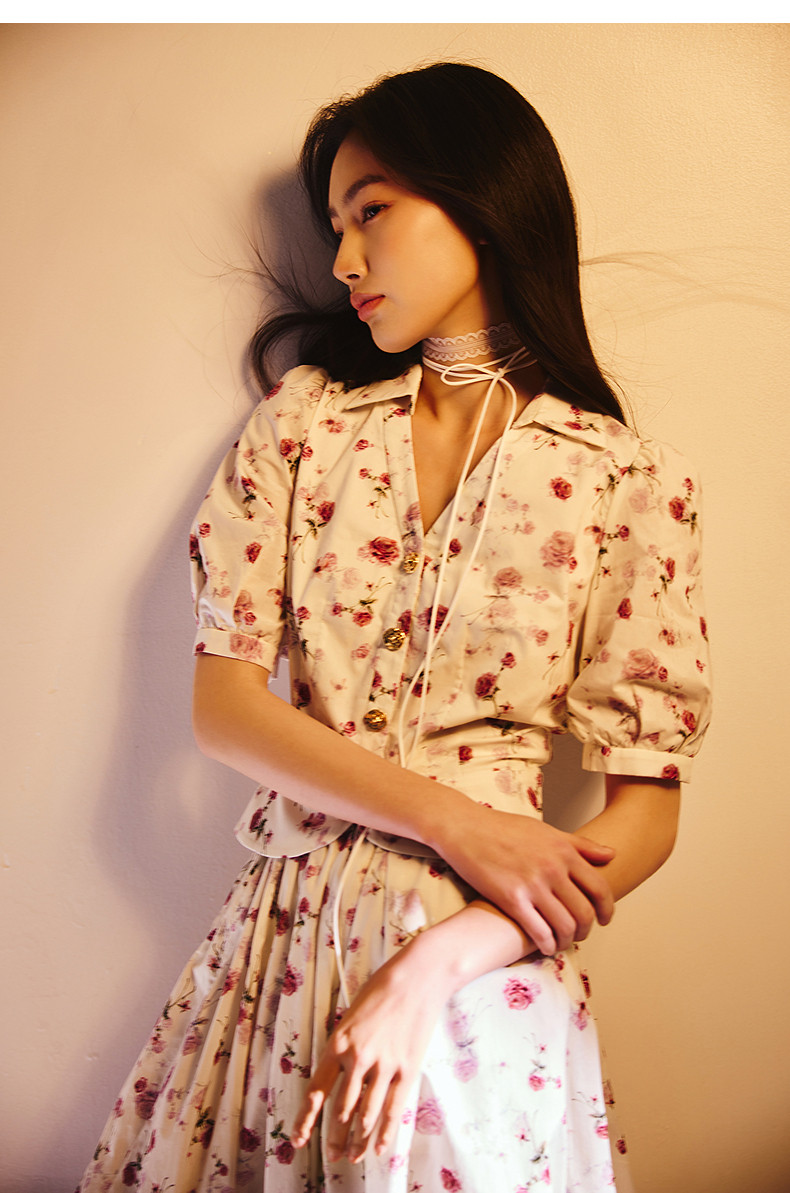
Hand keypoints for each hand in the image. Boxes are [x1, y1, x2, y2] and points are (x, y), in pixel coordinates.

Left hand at [291, 942, 446, 1162]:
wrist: (416, 978)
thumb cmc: (382, 990)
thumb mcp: (351, 1015)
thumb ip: (343, 1047)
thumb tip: (339, 1074)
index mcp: (338, 1043)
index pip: (317, 1091)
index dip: (307, 1120)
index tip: (300, 1139)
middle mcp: (358, 1058)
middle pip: (341, 1109)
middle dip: (334, 1137)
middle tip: (332, 1154)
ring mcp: (384, 1065)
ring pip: (366, 1115)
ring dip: (358, 1141)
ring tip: (353, 1156)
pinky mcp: (407, 1068)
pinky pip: (393, 1109)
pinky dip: (385, 1133)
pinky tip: (379, 1148)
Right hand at [436, 805, 614, 954]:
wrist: (466, 828)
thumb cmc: (504, 828)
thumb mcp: (547, 830)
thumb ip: (580, 844)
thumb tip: (612, 854)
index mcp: (564, 851)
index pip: (600, 888)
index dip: (607, 909)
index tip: (604, 919)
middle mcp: (553, 868)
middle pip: (584, 912)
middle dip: (586, 930)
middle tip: (580, 934)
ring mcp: (533, 884)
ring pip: (565, 926)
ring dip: (566, 941)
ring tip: (560, 942)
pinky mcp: (512, 899)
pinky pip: (539, 932)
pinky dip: (546, 945)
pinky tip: (543, 946)